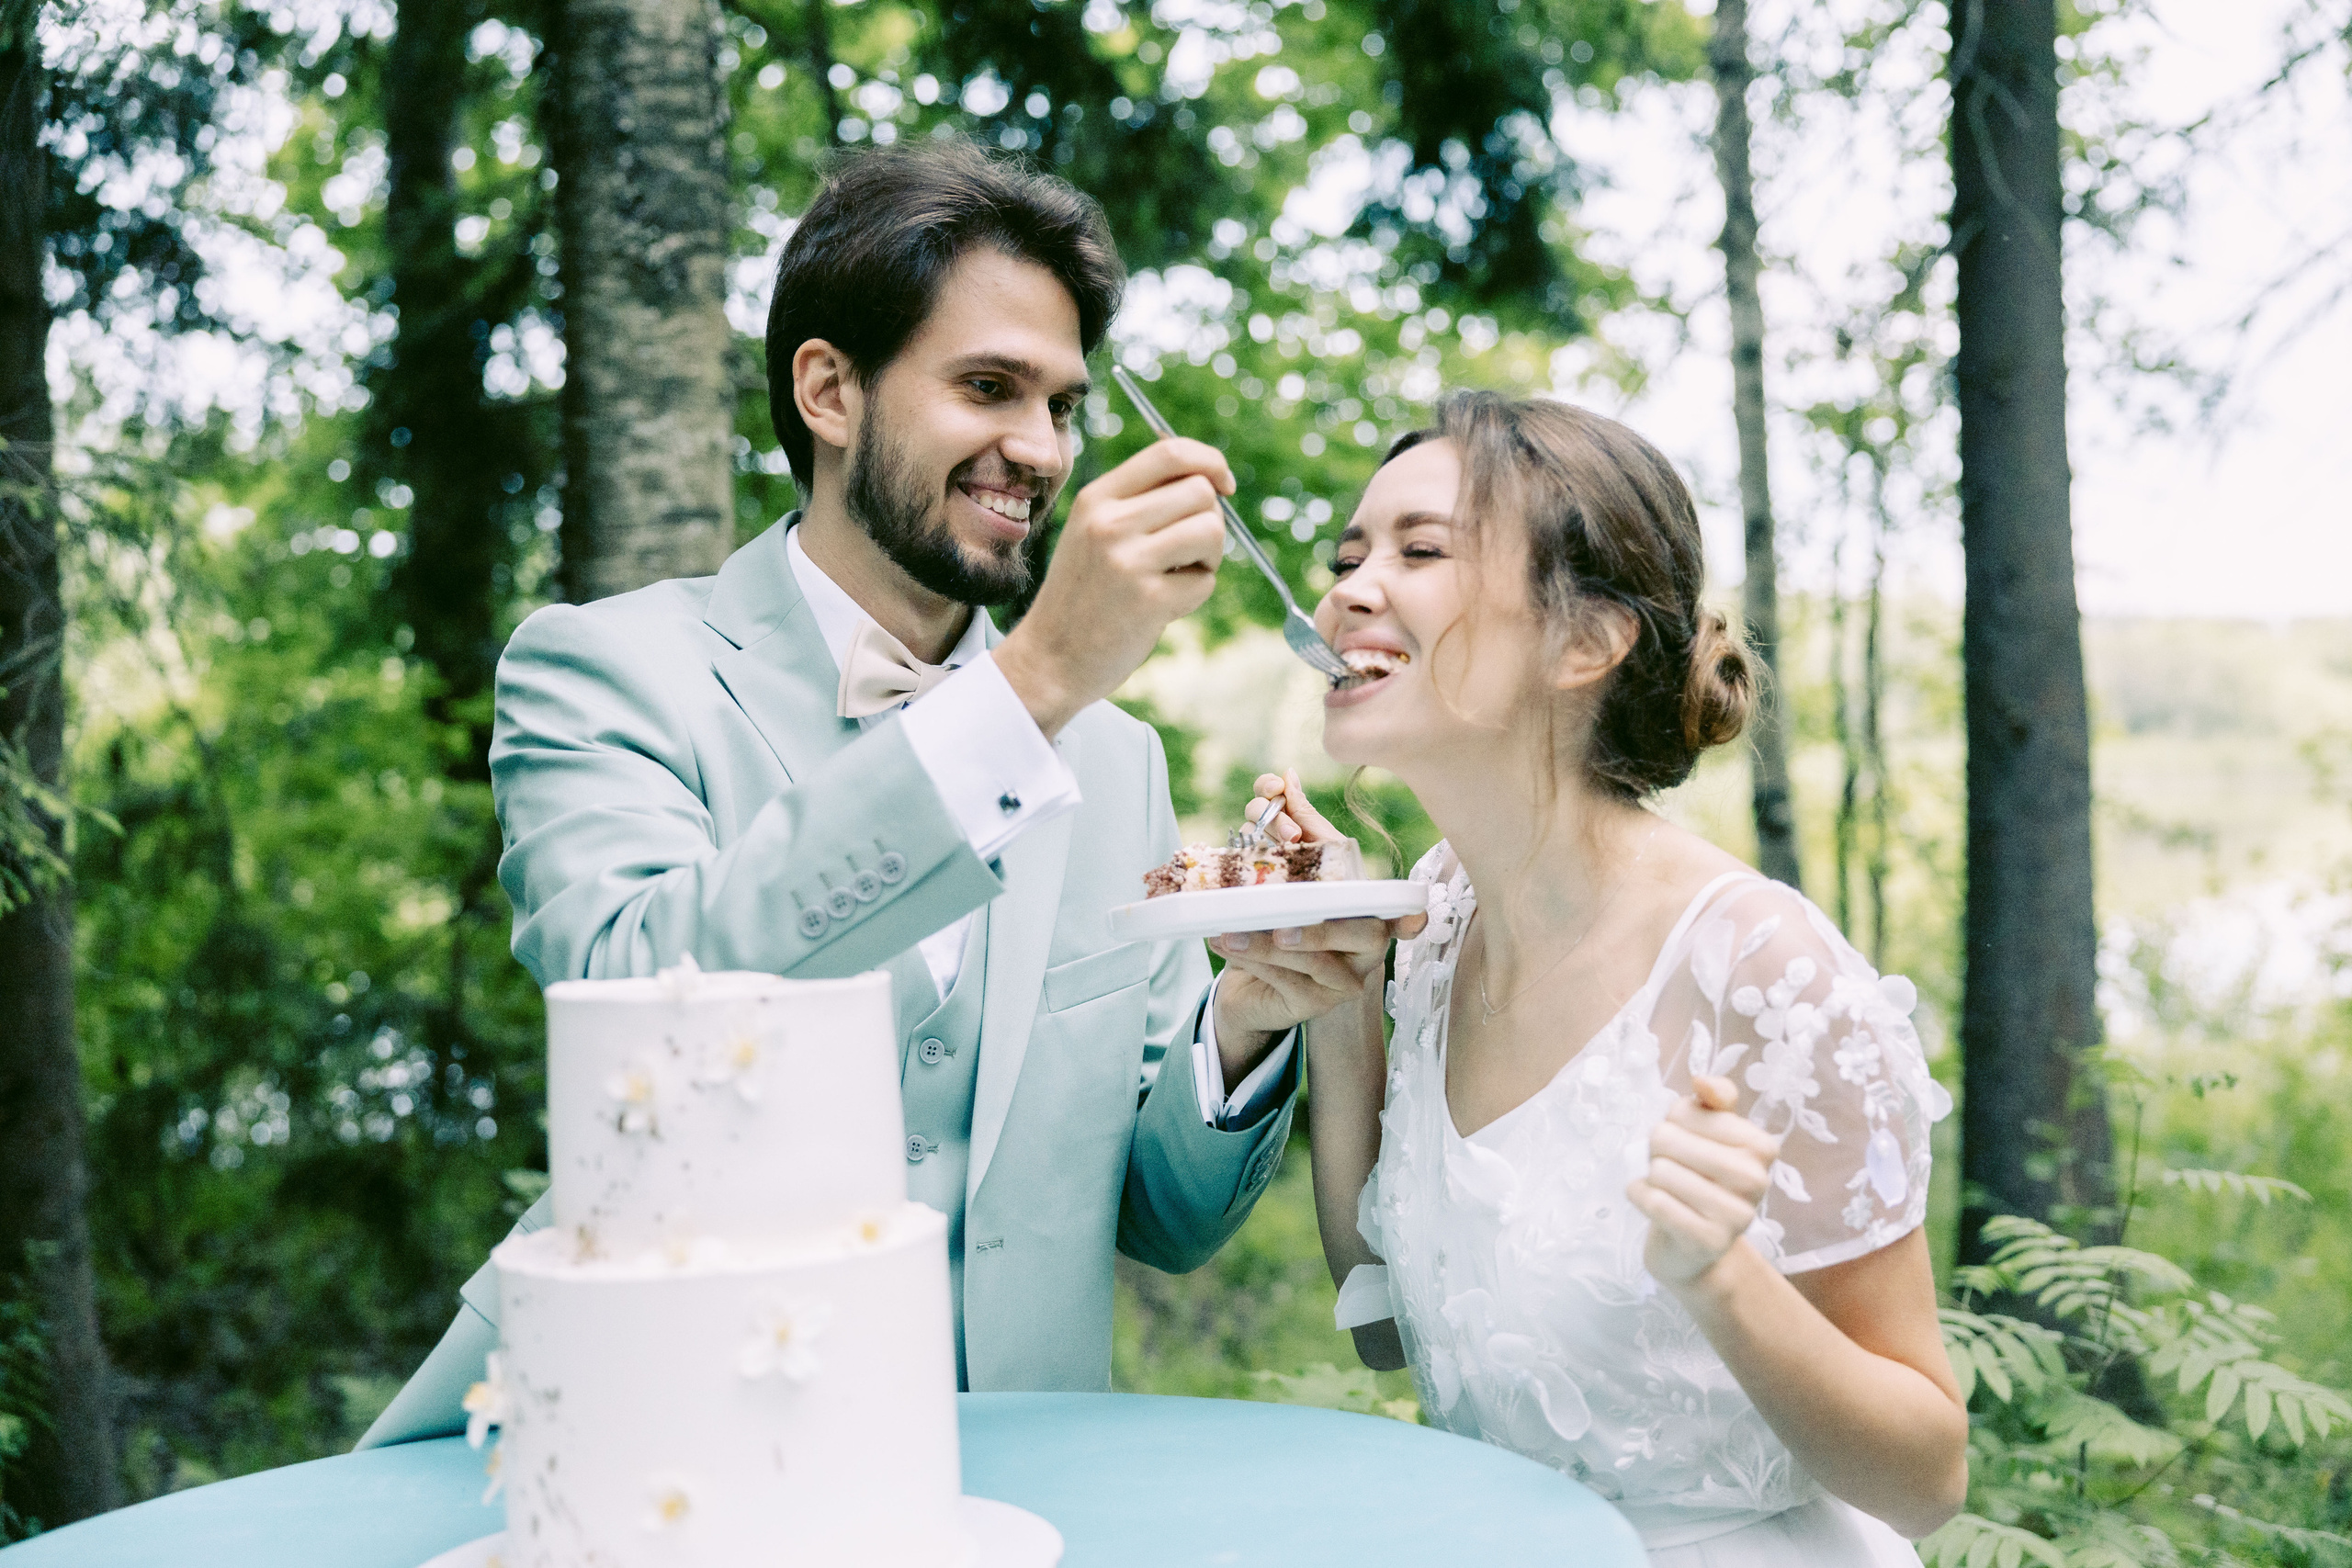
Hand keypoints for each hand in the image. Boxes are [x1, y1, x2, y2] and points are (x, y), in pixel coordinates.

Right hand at [993, 437, 1232, 736]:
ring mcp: (1127, 560)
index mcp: (1097, 498)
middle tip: (1190, 551)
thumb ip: (1140, 501)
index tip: (1224, 484)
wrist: (1049, 659)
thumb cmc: (1085, 594)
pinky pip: (1205, 581)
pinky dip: (1195, 595)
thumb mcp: (1094, 532)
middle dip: (1211, 520)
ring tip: (1178, 576)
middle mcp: (1109, 522)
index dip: (1210, 462)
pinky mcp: (1148, 600)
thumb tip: (1210, 477)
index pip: (1170, 452)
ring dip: (1210, 557)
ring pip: (1212, 530)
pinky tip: (1163, 607)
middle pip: (1201, 492)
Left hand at [1207, 768, 1424, 1079]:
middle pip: (1362, 939)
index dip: (1408, 916)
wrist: (1250, 982)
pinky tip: (1223, 943)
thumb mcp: (1290, 869)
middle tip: (1281, 927)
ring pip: (1314, 964)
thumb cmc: (1279, 916)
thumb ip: (1296, 826)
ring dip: (1268, 947)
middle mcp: (1368, 950)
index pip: (1397, 912)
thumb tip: (1285, 777)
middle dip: (1320, 931)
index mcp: (1368, 912)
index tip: (1416, 919)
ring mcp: (1345, 982)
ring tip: (1229, 931)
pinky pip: (1286, 983)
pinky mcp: (1314, 1006)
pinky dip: (1253, 962)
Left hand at [1627, 1075, 1782, 1290]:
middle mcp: (1757, 1180)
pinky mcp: (1710, 1241)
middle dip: (1656, 1151)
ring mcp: (1737, 1216)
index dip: (1670, 1124)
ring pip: (1661, 1172)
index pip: (1683, 1111)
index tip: (1684, 1143)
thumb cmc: (1698, 1177)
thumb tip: (1701, 1080)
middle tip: (1669, 1167)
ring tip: (1664, 1188)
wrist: (1691, 1246)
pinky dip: (1641, 1197)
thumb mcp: (1709, 1131)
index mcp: (1761, 1146)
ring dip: (1649, 1178)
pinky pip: (1656, 1203)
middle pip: (1667, 1138)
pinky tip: (1652, 1203)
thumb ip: (1713, 1098)